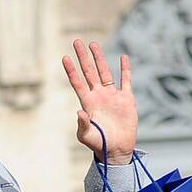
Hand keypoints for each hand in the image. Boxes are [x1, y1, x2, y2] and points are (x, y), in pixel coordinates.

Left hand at [62, 39, 136, 164]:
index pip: (77, 82)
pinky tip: (124, 57)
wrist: (116, 150)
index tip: (65, 57)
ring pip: (105, 72)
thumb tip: (78, 112)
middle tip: (77, 41)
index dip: (71, 70)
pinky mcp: (126, 99)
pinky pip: (126, 81)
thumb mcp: (86, 136)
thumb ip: (82, 124)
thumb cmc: (99, 144)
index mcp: (88, 103)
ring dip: (99, 58)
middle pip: (89, 72)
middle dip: (83, 57)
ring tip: (93, 44)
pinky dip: (125, 69)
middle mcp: (99, 96)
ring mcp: (112, 96)